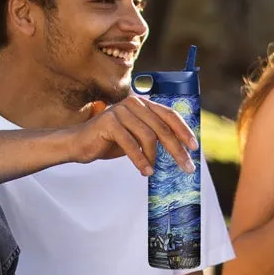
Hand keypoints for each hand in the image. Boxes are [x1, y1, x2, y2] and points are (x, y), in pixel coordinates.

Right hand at [63, 96, 196, 175]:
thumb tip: (182, 149)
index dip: (184, 131)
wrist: (79, 144)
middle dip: (177, 150)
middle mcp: (134, 103)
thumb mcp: (137, 137)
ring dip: (154, 157)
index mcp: (143, 103)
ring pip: (148, 136)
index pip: (170, 115)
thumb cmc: (110, 141)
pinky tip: (145, 171)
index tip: (194, 148)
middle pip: (162, 128)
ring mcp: (120, 110)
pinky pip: (130, 144)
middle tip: (186, 167)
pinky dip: (140, 160)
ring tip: (153, 171)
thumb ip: (155, 136)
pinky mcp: (108, 122)